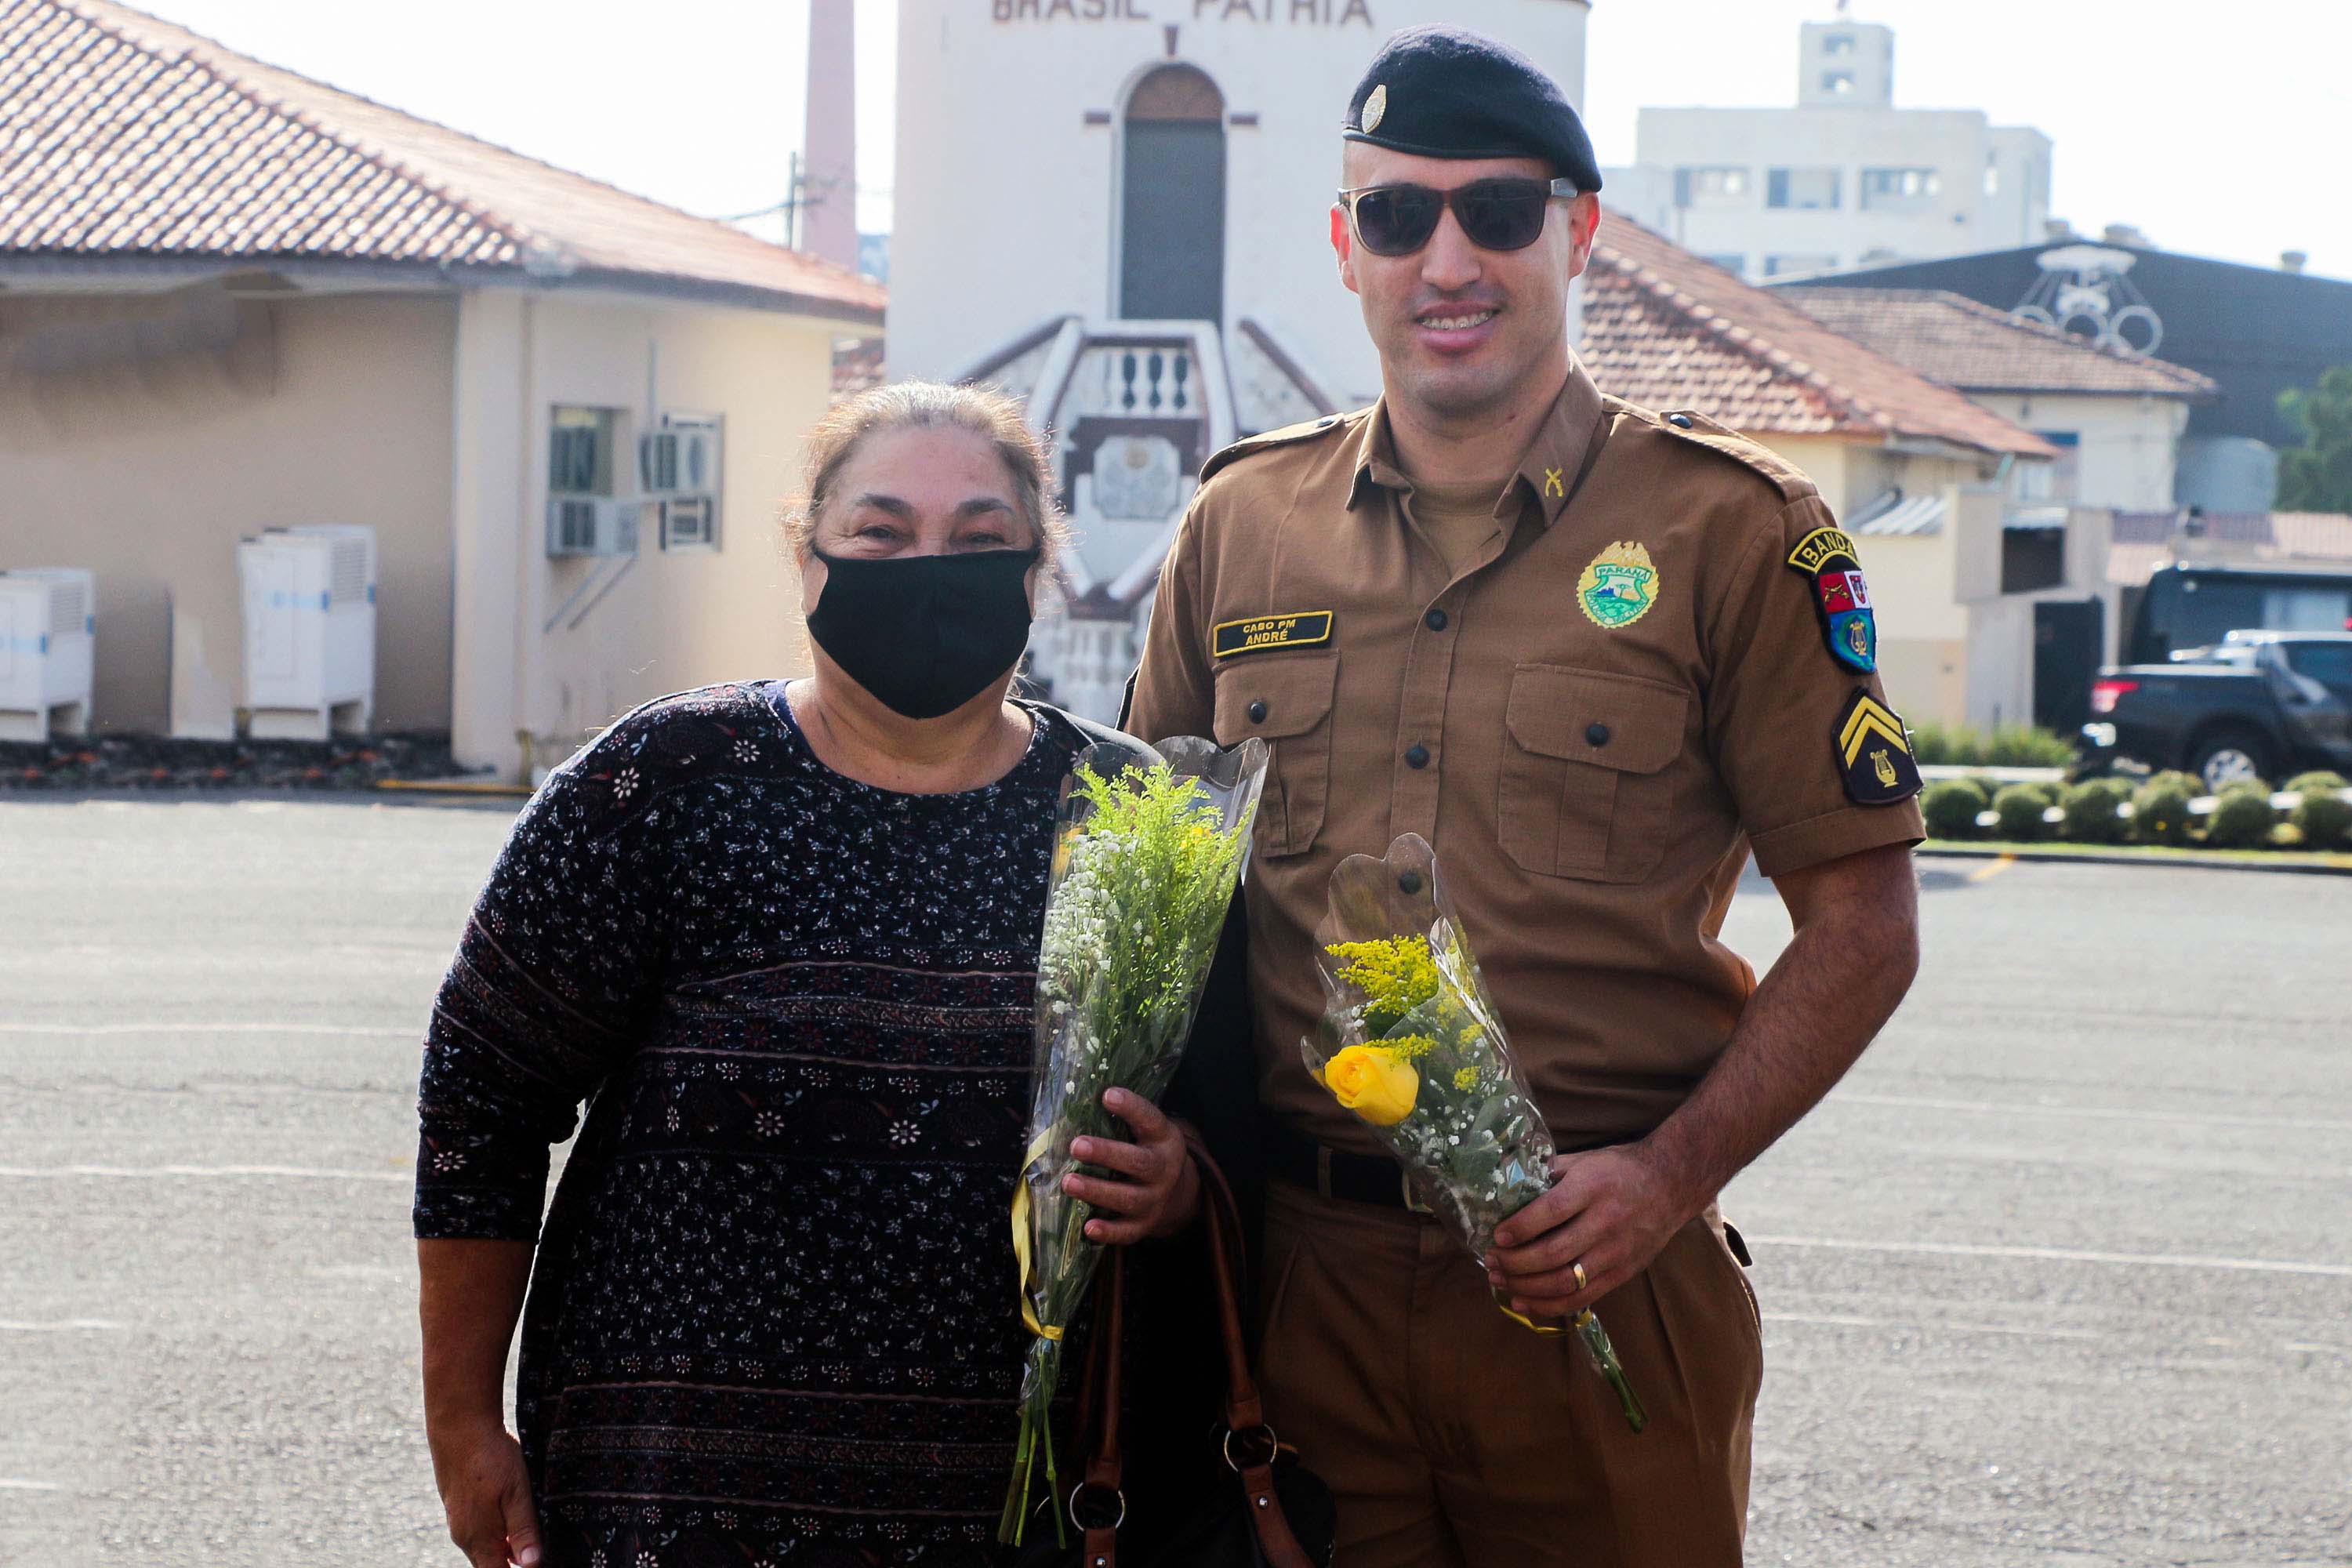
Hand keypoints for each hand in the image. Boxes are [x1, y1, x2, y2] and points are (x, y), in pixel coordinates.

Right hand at [428, 1417, 540, 1566]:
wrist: (460, 1425)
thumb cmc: (491, 1458)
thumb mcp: (517, 1493)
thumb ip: (524, 1530)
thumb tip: (532, 1566)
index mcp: (479, 1539)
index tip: (541, 1563)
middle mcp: (464, 1536)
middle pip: (492, 1564)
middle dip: (514, 1562)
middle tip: (540, 1549)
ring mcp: (459, 1521)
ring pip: (486, 1546)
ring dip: (507, 1546)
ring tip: (531, 1532)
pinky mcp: (458, 1506)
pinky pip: (480, 1530)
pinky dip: (498, 1530)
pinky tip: (514, 1513)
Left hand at [1063, 1089, 1199, 1244]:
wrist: (1175, 1190)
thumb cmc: (1144, 1149)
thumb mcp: (1144, 1130)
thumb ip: (1119, 1120)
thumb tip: (1073, 1100)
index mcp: (1164, 1138)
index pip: (1150, 1119)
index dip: (1131, 1107)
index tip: (1107, 1095)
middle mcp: (1164, 1170)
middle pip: (1139, 1163)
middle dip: (1107, 1154)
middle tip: (1076, 1145)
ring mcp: (1156, 1199)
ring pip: (1129, 1199)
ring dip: (1098, 1191)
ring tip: (1068, 1182)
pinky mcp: (1145, 1224)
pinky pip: (1128, 1232)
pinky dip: (1109, 1232)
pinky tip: (1088, 1228)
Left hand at [1485, 1144, 1694, 1320]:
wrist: (1672, 1184)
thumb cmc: (1619, 1169)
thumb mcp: (1584, 1160)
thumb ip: (1548, 1173)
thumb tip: (1505, 1185)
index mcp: (1592, 1187)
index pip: (1550, 1212)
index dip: (1519, 1228)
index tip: (1497, 1236)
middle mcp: (1606, 1221)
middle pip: (1553, 1253)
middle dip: (1514, 1263)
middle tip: (1491, 1261)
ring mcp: (1616, 1252)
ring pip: (1565, 1281)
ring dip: (1526, 1287)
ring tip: (1500, 1281)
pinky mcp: (1623, 1273)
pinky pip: (1582, 1298)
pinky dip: (1549, 1305)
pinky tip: (1524, 1302)